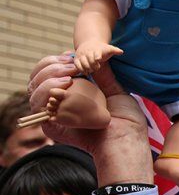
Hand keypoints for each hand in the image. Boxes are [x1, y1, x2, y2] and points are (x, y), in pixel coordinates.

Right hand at [27, 54, 151, 185]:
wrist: (125, 140)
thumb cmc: (127, 121)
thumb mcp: (117, 91)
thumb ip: (104, 74)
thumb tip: (98, 54)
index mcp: (75, 93)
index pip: (54, 72)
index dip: (57, 61)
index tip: (70, 55)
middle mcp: (62, 103)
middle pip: (38, 78)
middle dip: (50, 65)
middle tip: (70, 65)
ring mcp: (55, 114)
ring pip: (34, 89)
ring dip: (47, 75)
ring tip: (67, 75)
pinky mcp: (51, 126)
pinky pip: (37, 105)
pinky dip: (45, 91)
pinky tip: (63, 86)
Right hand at [74, 41, 122, 74]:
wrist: (89, 44)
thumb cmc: (101, 49)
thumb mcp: (109, 48)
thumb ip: (115, 50)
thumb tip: (121, 52)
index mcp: (97, 50)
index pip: (97, 53)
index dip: (97, 56)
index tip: (98, 59)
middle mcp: (88, 52)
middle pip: (90, 60)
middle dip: (93, 65)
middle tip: (97, 67)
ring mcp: (81, 55)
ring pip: (82, 63)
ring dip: (87, 68)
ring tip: (92, 70)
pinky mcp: (76, 59)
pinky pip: (77, 65)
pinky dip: (81, 69)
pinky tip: (86, 72)